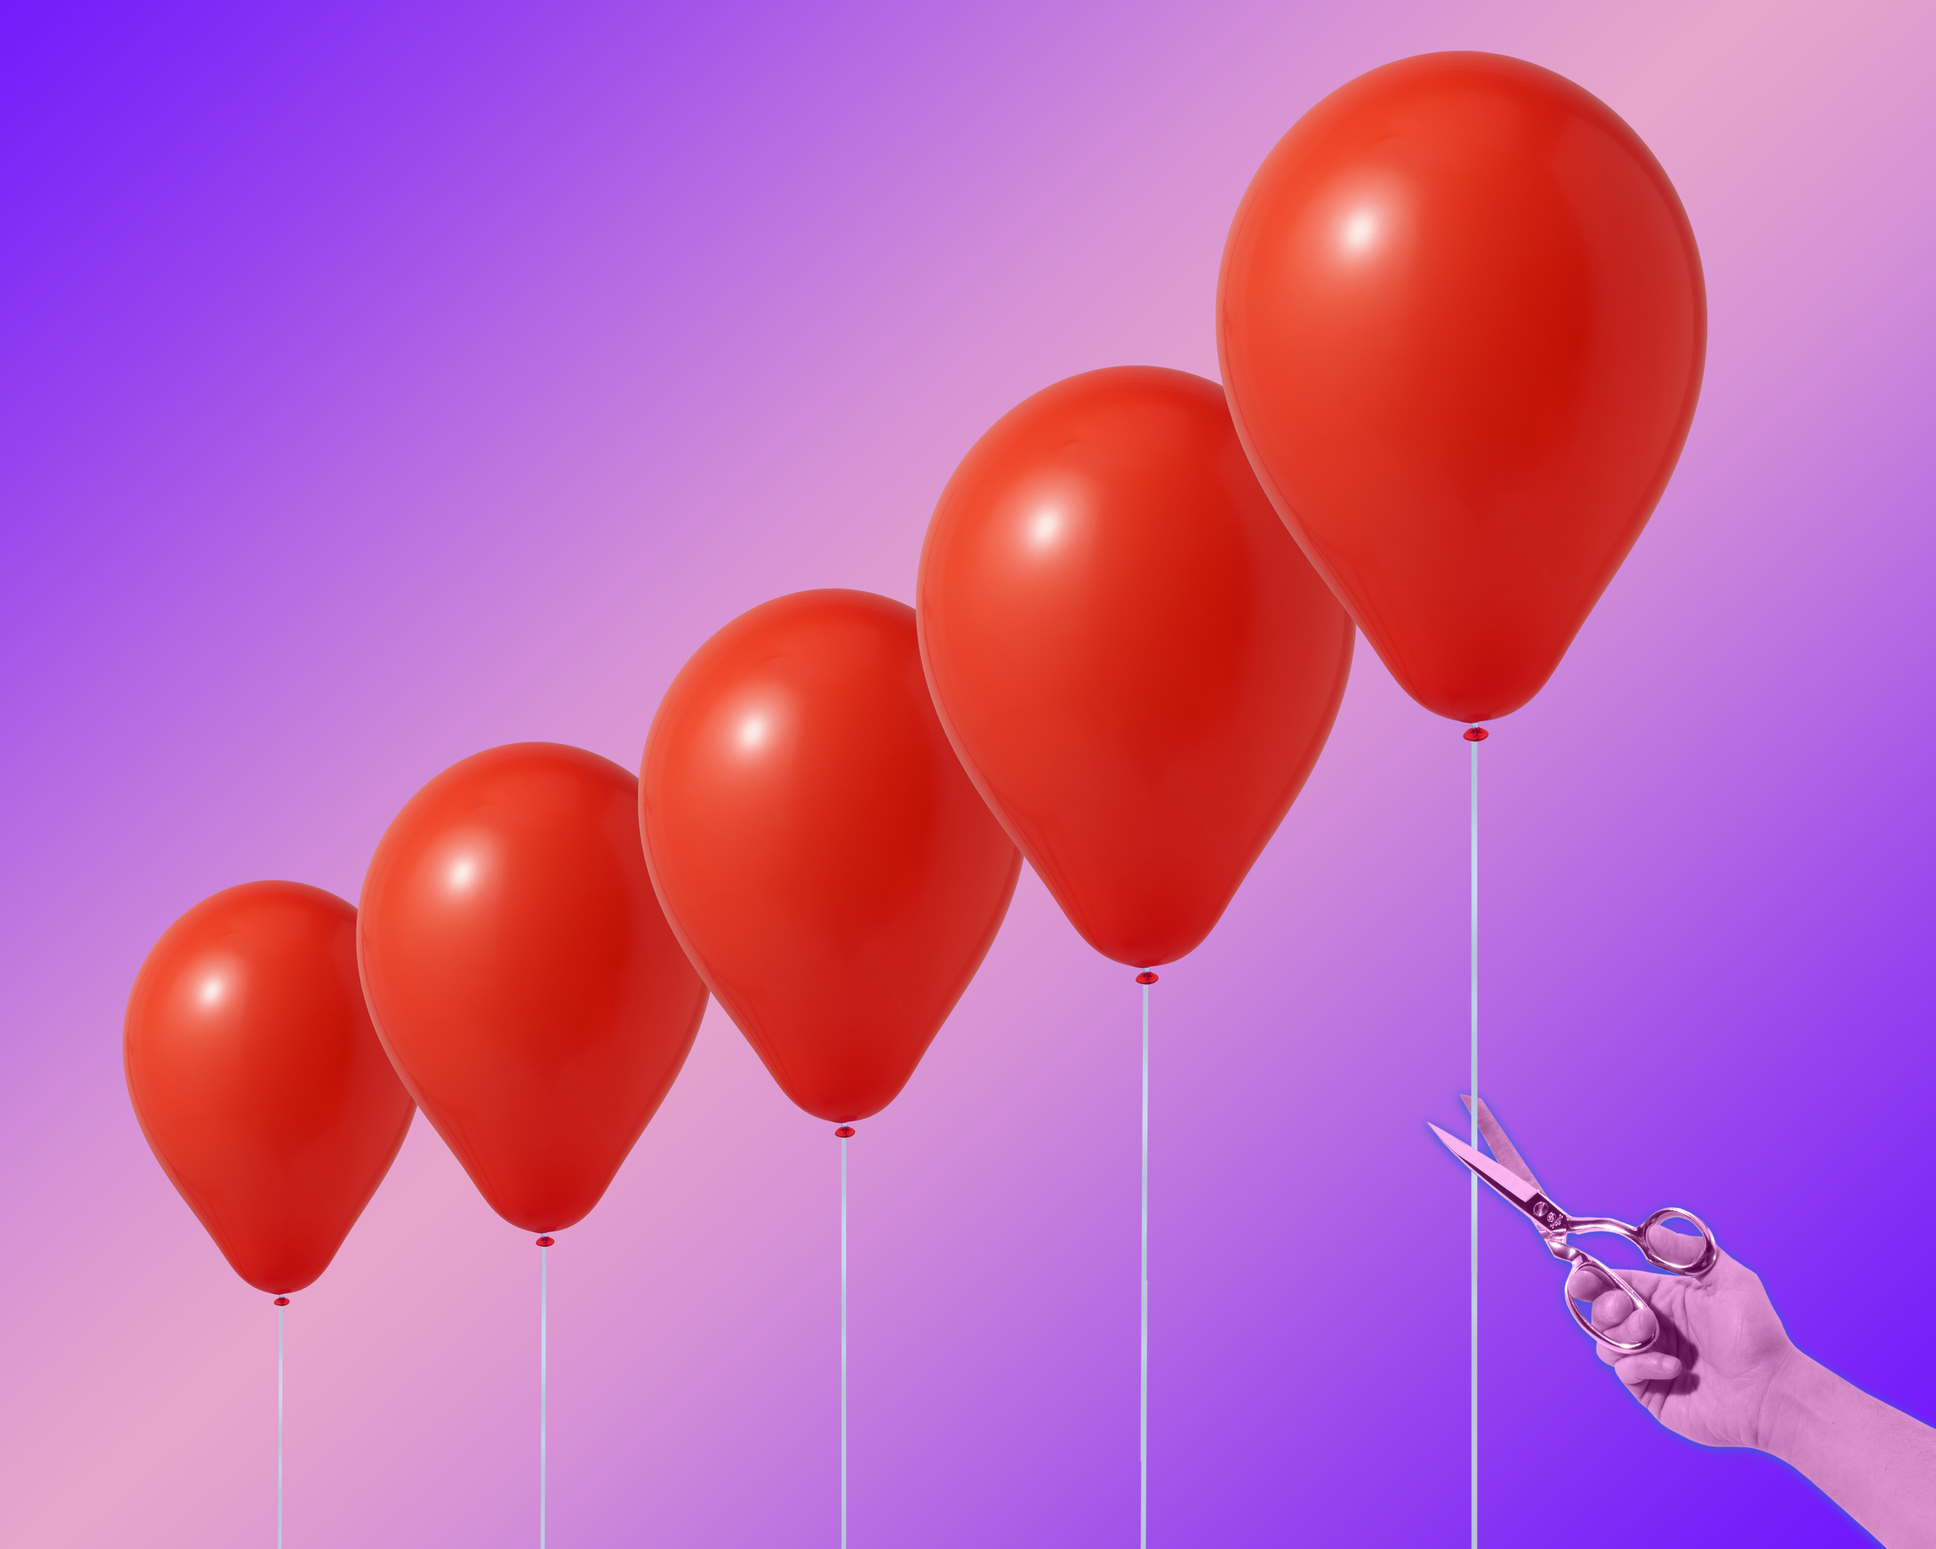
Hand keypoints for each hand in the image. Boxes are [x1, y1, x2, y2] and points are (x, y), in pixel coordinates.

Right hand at [1564, 1223, 1801, 1450]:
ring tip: (1654, 1338)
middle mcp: (1656, 1329)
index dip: (1594, 1279)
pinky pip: (1624, 1373)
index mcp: (1668, 1300)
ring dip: (1623, 1335)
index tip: (1581, 1278)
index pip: (1618, 1284)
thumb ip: (1688, 1253)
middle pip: (1604, 1312)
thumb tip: (1650, 1231)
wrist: (1771, 1394)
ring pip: (1606, 1342)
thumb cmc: (1757, 1337)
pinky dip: (1642, 1366)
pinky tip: (1673, 1368)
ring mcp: (1652, 1361)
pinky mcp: (1652, 1392)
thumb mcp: (1730, 1281)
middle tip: (1633, 1312)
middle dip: (1608, 1307)